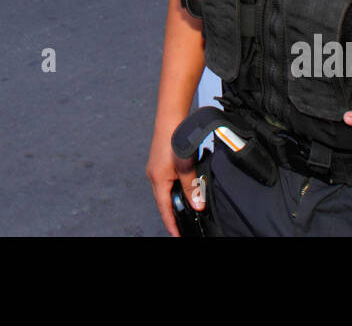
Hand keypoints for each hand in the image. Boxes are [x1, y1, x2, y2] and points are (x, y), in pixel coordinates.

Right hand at [146, 119, 202, 235]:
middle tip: (182, 226)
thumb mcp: (186, 167)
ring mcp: (157, 168)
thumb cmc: (174, 140)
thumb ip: (192, 187)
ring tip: (186, 209)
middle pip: (163, 200)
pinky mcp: (162, 161)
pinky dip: (176, 188)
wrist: (171, 118)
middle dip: (172, 214)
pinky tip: (186, 187)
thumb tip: (197, 206)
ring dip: (175, 200)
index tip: (177, 235)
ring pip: (167, 190)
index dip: (171, 223)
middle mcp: (154, 175)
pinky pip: (168, 180)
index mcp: (157, 180)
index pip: (164, 208)